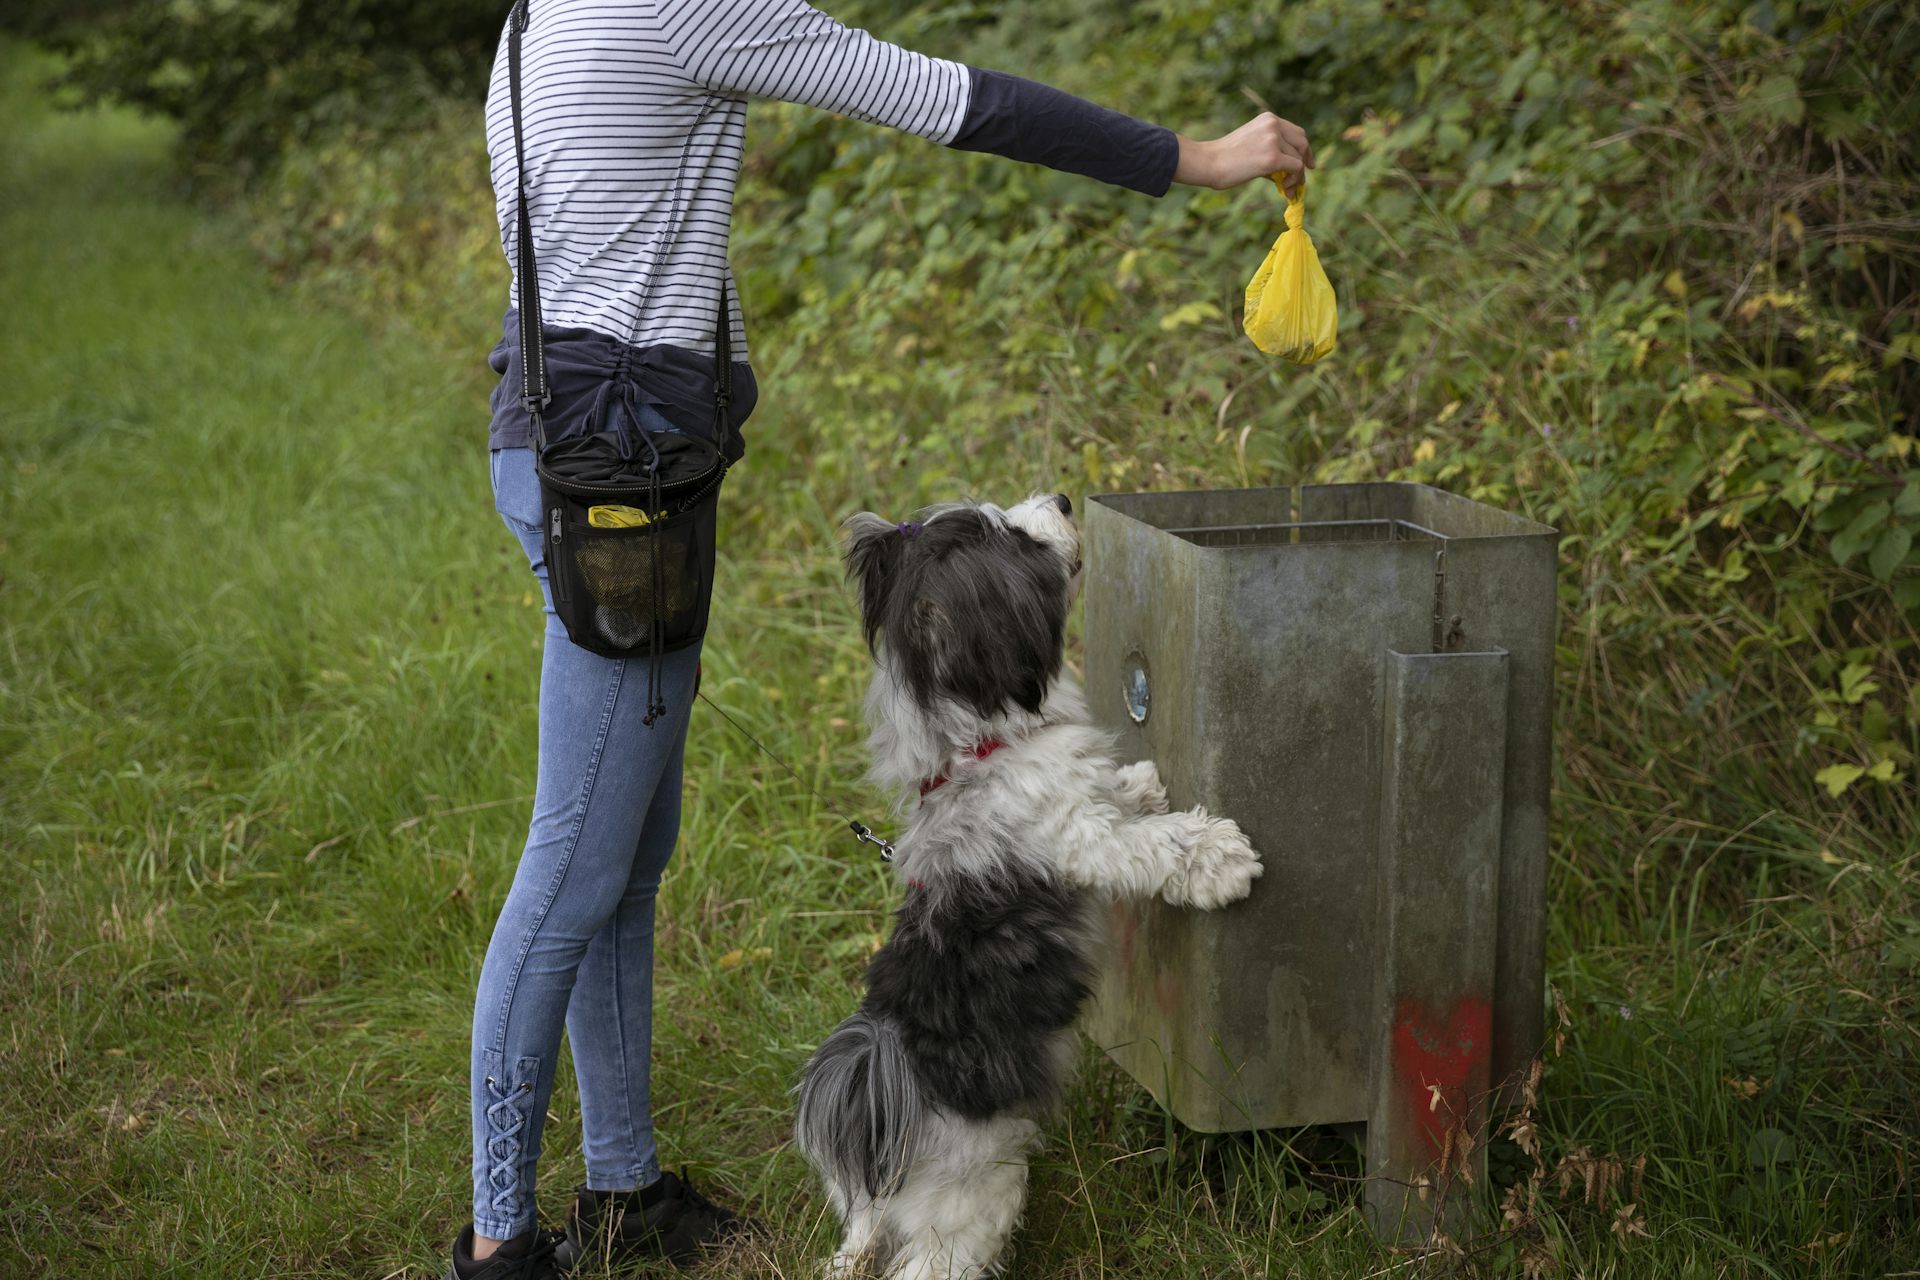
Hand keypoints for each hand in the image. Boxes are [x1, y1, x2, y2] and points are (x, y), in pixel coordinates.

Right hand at [1174, 113, 1313, 195]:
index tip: (1306, 161)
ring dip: (1297, 176)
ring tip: (1288, 189)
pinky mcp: (1272, 157)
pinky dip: (1294, 180)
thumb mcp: (1251, 144)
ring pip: (1298, 158)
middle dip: (1306, 159)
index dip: (1303, 147)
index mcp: (1268, 119)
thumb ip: (1271, 150)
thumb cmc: (1224, 157)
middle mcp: (1273, 125)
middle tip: (1305, 176)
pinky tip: (1284, 188)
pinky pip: (1295, 168)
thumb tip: (1289, 171)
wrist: (1208, 162)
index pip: (1295, 132)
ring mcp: (1273, 140)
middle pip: (1302, 142)